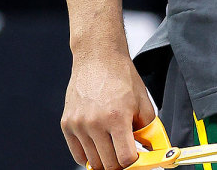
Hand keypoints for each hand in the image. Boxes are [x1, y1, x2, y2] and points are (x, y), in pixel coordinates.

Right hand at [61, 49, 155, 169]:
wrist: (98, 58)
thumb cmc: (122, 77)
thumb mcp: (143, 102)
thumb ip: (147, 129)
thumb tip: (150, 151)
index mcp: (117, 118)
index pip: (125, 159)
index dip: (134, 162)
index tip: (138, 159)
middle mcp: (95, 123)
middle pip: (108, 164)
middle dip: (120, 163)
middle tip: (126, 154)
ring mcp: (78, 125)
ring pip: (92, 162)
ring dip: (105, 160)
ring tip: (114, 146)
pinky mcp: (66, 125)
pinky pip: (78, 154)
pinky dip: (89, 156)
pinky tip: (100, 145)